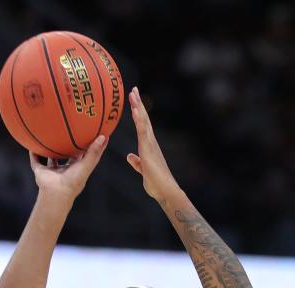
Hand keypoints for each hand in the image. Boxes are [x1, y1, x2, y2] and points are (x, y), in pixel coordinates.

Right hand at [29, 135, 108, 203]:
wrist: (56, 192)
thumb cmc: (74, 181)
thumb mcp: (87, 164)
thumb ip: (94, 151)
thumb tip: (103, 137)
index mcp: (77, 169)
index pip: (84, 155)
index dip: (89, 146)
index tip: (92, 135)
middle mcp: (65, 170)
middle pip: (67, 156)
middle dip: (69, 146)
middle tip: (70, 131)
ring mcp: (52, 171)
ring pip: (51, 158)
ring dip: (50, 150)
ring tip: (49, 136)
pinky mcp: (41, 172)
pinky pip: (36, 161)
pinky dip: (33, 154)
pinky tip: (32, 145)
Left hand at [126, 86, 181, 203]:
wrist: (164, 190)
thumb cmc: (155, 183)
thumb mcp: (142, 170)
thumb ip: (136, 162)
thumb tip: (130, 156)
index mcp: (148, 146)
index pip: (142, 125)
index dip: (138, 112)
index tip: (133, 101)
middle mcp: (150, 142)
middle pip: (144, 119)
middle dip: (138, 104)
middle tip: (133, 89)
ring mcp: (150, 144)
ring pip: (143, 121)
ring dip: (138, 106)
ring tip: (133, 93)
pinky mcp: (148, 149)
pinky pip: (142, 131)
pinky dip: (139, 119)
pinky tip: (135, 110)